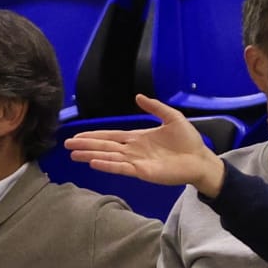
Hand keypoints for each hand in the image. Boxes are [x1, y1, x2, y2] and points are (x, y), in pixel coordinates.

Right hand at [65, 93, 223, 193]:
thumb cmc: (188, 141)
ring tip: (74, 154)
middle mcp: (133, 150)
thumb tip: (138, 96)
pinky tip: (94, 162)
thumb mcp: (172, 117)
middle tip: (67, 144)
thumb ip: (155, 107)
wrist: (201, 159)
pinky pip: (121, 168)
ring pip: (108, 157)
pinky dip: (107, 165)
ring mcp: (136, 161)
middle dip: (86, 145)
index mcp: (137, 138)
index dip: (94, 135)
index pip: (111, 136)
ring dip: (91, 155)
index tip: (78, 135)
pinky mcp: (142, 172)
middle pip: (104, 146)